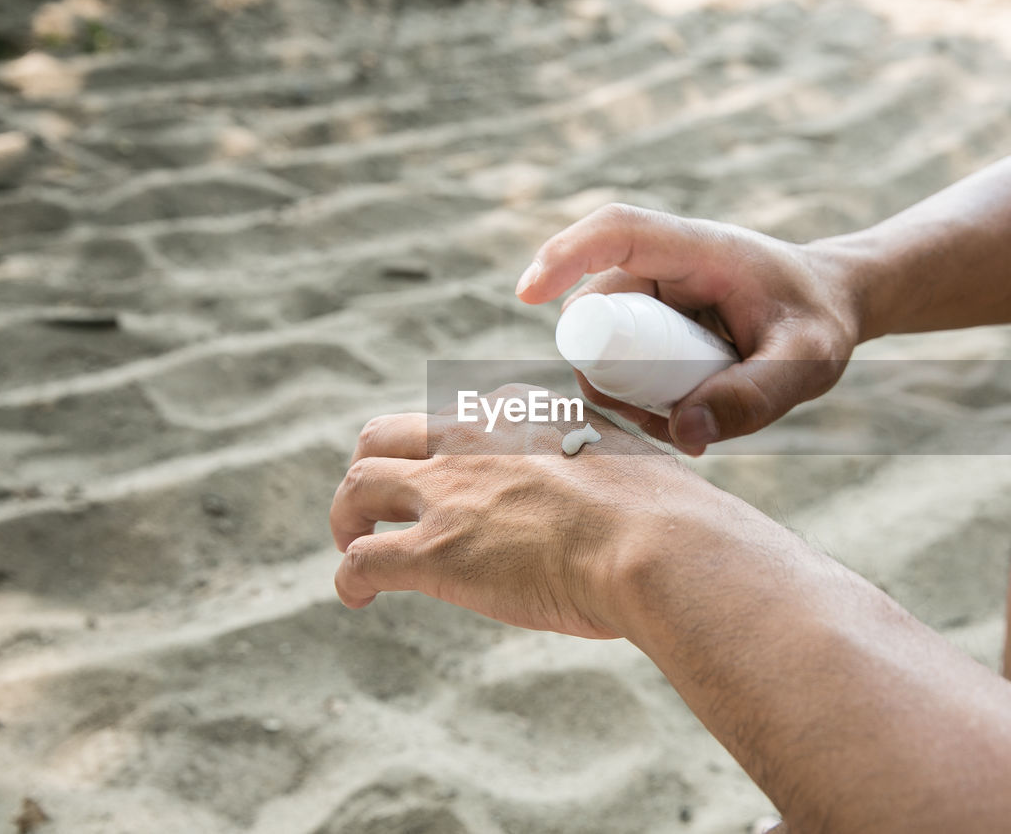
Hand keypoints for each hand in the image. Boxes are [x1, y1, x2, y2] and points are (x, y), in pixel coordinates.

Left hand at [328, 384, 717, 637]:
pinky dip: (350, 577)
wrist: (654, 543)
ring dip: (348, 515)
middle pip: (385, 434)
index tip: (452, 481)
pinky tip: (358, 597)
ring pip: (358, 484)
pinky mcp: (433, 550)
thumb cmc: (661, 515)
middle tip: (378, 503)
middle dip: (373, 466)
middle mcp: (472, 438)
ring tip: (354, 544)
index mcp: (519, 412)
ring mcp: (448, 491)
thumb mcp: (624, 459)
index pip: (456, 418)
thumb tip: (607, 495)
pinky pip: (362, 559)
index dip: (444, 452)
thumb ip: (597, 465)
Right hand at [516, 204, 862, 453]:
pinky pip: (621, 360)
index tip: (527, 293)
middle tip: (650, 416)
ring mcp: (656, 296)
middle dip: (604, 365)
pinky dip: (638, 397)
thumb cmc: (822, 322)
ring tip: (686, 423)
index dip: (566, 255)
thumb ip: (753, 396)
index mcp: (699, 249)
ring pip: (605, 341)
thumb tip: (683, 435)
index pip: (619, 232)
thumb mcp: (807, 362)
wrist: (834, 306)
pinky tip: (686, 421)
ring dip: (624, 389)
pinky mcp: (654, 324)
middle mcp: (666, 266)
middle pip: (598, 305)